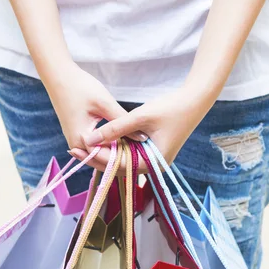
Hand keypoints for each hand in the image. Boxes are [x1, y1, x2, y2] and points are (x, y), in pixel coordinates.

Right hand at [44, 63, 145, 154]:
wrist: (59, 77)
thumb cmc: (81, 87)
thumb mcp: (105, 104)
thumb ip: (122, 121)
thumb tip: (142, 137)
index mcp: (82, 139)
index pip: (106, 157)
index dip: (125, 156)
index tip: (143, 153)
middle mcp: (76, 145)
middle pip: (102, 159)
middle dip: (121, 157)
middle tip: (143, 154)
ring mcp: (75, 141)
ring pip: (99, 153)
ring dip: (115, 152)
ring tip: (137, 148)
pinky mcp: (78, 135)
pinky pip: (95, 146)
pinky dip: (109, 146)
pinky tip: (125, 141)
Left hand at [69, 86, 214, 171]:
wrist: (195, 101)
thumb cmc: (171, 109)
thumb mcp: (140, 117)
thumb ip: (115, 128)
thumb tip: (90, 139)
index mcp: (152, 163)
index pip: (118, 166)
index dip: (97, 157)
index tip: (79, 149)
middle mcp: (153, 166)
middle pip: (118, 167)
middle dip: (97, 158)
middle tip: (73, 150)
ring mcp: (153, 159)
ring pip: (123, 160)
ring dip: (105, 153)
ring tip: (82, 145)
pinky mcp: (152, 151)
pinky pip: (130, 153)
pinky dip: (116, 147)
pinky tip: (100, 140)